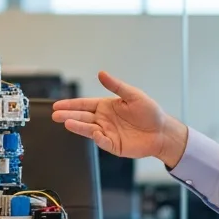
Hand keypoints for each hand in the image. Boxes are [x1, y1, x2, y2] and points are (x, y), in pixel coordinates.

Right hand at [52, 71, 188, 167]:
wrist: (162, 132)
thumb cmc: (150, 112)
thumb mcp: (133, 95)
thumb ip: (116, 86)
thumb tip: (101, 73)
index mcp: (106, 106)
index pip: (84, 105)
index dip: (71, 105)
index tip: (57, 105)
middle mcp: (104, 119)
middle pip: (82, 117)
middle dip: (68, 115)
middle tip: (55, 115)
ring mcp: (107, 133)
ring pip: (88, 129)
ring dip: (77, 126)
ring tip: (66, 123)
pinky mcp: (113, 145)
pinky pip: (102, 141)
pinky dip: (97, 138)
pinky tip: (92, 133)